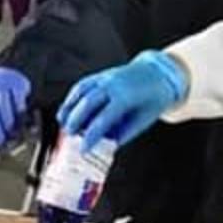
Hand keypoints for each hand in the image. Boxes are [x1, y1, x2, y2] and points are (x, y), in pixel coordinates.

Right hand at [59, 51, 188, 147]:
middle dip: (75, 120)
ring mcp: (106, 77)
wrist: (160, 74)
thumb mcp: (143, 120)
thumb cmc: (153, 99)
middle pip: (88, 103)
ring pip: (82, 91)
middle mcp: (113, 85)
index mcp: (126, 97)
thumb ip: (123, 133)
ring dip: (69, 107)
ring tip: (62, 122)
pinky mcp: (101, 75)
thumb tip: (105, 147)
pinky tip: (67, 108)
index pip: (104, 118)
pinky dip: (72, 97)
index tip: (83, 149)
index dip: (91, 135)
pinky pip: (83, 85)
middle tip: (68, 135)